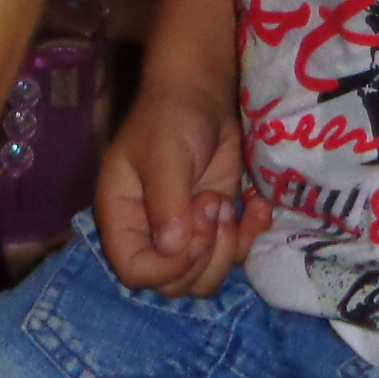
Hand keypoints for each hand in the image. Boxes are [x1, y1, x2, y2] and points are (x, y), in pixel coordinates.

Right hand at [94, 84, 265, 297]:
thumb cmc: (170, 117)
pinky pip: (234, 256)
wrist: (202, 94)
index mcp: (122, 216)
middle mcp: (150, 232)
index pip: (133, 270)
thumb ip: (167, 202)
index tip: (191, 236)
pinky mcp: (215, 227)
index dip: (165, 268)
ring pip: (205, 278)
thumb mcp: (165, 154)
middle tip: (211, 206)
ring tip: (225, 206)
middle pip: (173, 283)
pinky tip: (256, 208)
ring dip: (225, 249)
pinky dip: (250, 239)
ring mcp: (185, 233)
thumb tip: (174, 248)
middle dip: (202, 253)